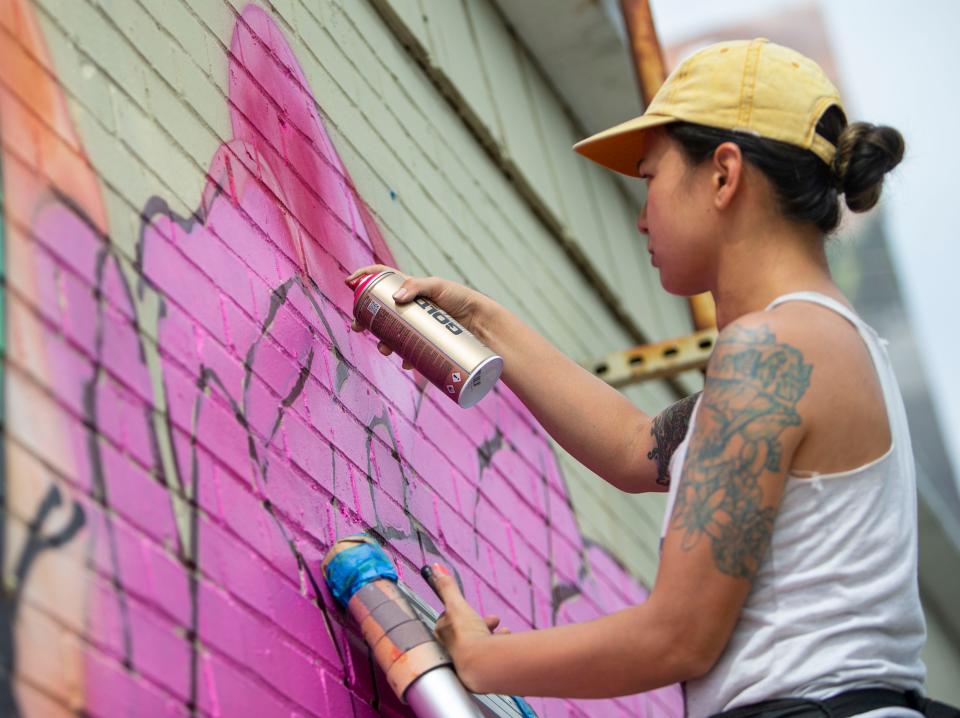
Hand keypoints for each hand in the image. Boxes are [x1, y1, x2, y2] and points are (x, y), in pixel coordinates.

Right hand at [344, 265, 488, 370]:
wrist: (481, 323)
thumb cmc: (461, 298)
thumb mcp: (438, 287)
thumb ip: (417, 287)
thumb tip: (394, 298)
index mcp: (409, 288)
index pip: (381, 277)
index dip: (364, 278)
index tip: (349, 283)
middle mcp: (409, 307)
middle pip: (379, 311)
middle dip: (365, 319)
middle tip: (358, 327)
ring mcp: (415, 325)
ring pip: (391, 334)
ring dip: (383, 343)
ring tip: (384, 349)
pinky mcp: (424, 342)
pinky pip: (408, 351)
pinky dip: (405, 358)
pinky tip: (406, 363)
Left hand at [424, 563, 506, 691]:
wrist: (482, 666)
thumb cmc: (466, 637)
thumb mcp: (456, 605)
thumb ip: (447, 588)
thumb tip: (436, 570)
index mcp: (443, 636)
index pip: (448, 621)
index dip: (460, 612)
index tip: (468, 608)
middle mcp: (453, 651)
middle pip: (467, 634)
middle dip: (480, 623)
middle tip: (492, 619)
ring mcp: (468, 662)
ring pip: (480, 645)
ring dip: (492, 635)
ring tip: (502, 631)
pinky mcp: (483, 670)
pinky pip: (492, 656)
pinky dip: (501, 646)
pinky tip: (508, 642)